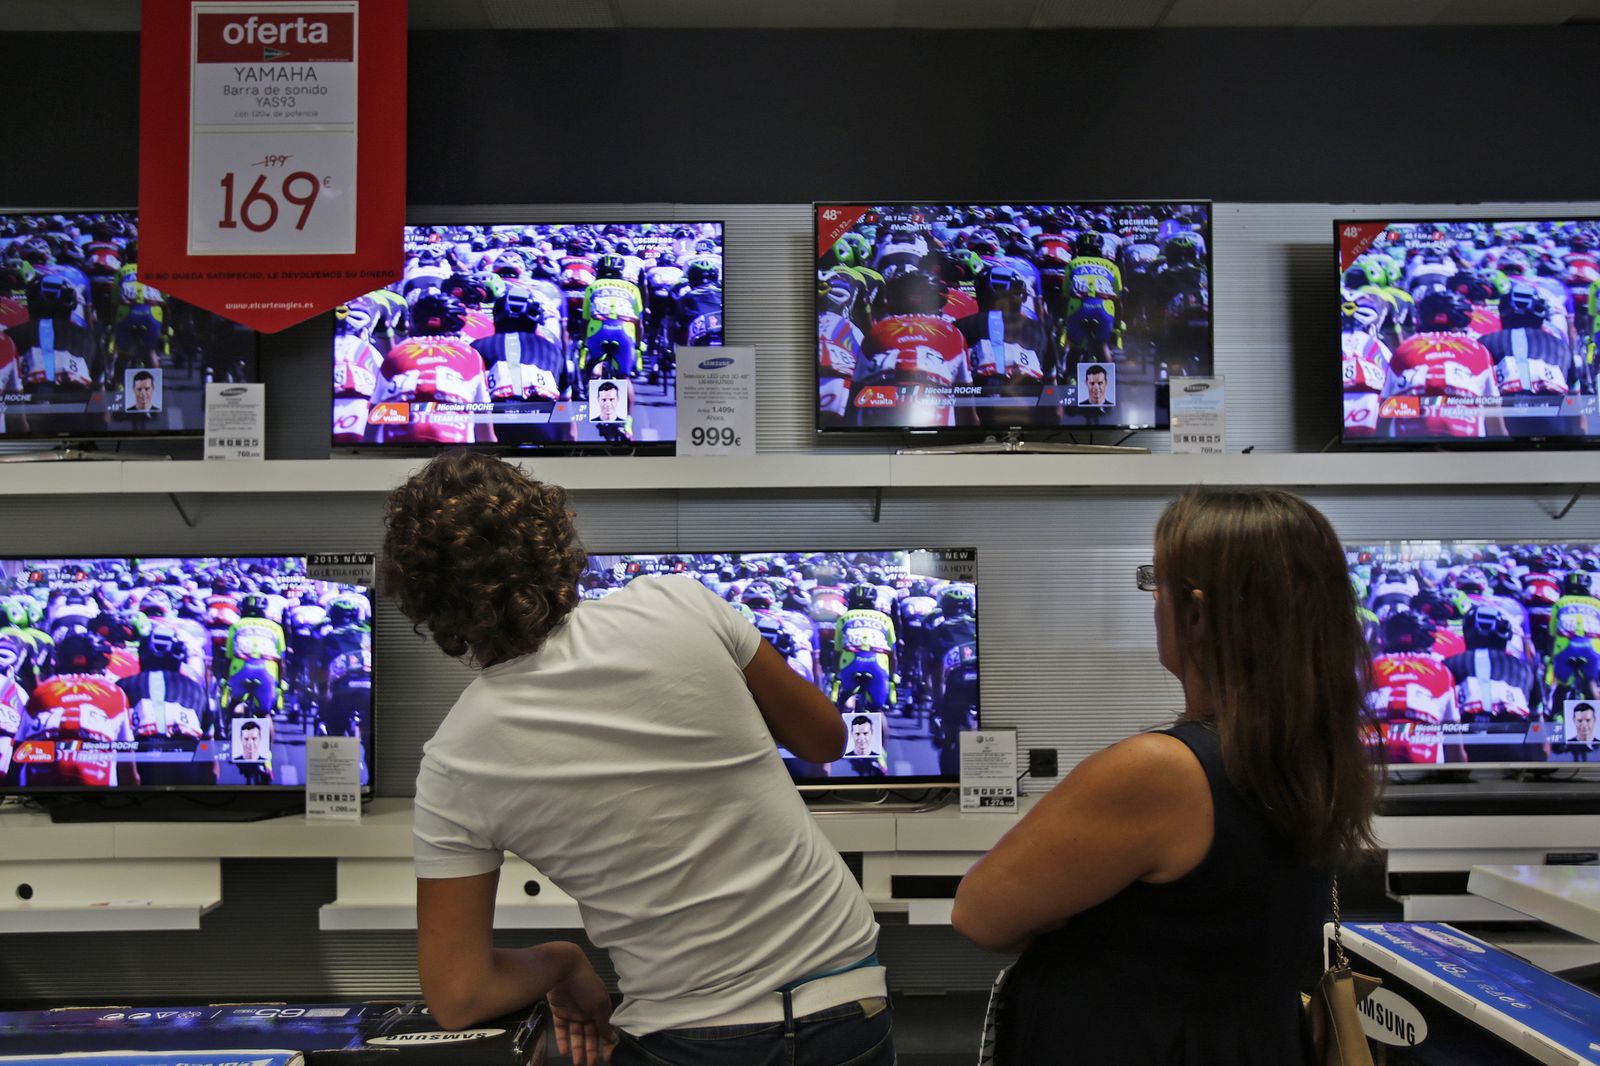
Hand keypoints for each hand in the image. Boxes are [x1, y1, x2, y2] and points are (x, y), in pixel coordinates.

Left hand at [546, 947, 614, 1065]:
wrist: (563, 968)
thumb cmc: (586, 985)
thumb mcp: (599, 1004)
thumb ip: (604, 1023)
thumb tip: (613, 1038)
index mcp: (601, 1008)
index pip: (605, 1029)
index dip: (607, 1044)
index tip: (606, 1058)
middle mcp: (588, 1011)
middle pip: (591, 1034)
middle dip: (591, 1050)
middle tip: (590, 1065)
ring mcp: (573, 1012)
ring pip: (576, 1034)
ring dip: (578, 1049)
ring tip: (578, 1063)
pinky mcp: (559, 1011)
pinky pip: (562, 1029)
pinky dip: (563, 1040)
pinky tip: (564, 1051)